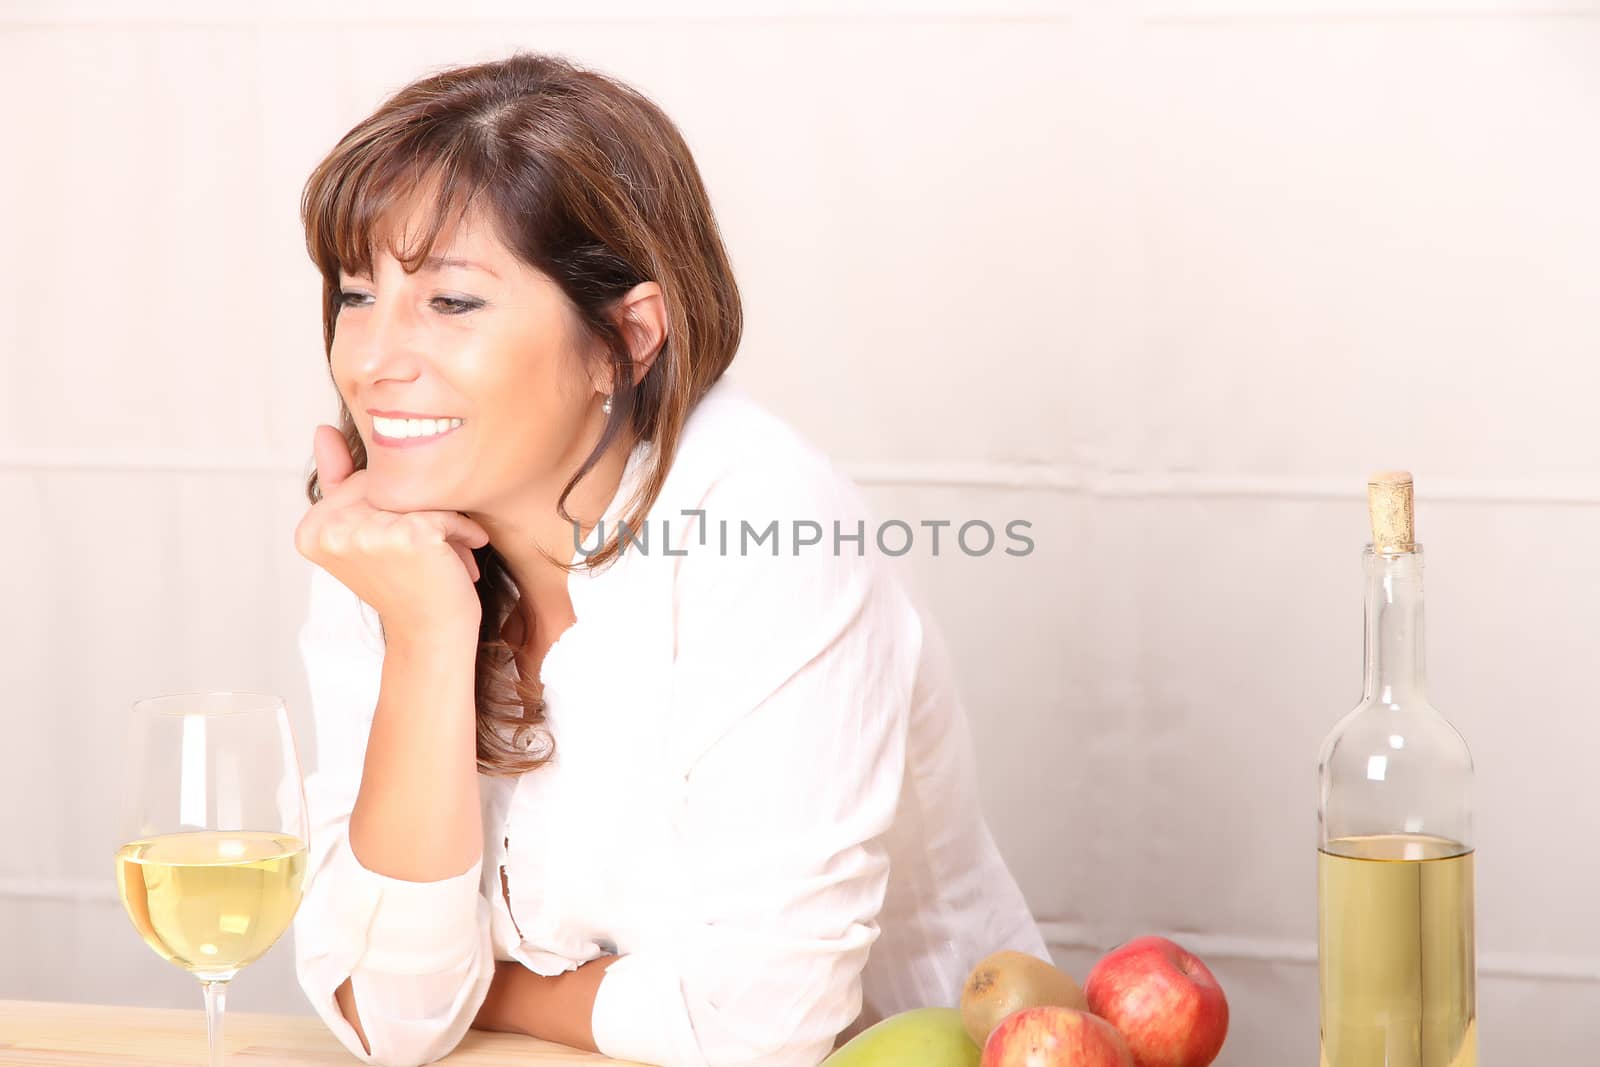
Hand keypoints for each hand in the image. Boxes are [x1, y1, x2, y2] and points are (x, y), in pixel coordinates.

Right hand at [294, 424, 489, 637]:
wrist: (431, 636)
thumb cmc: (404, 585)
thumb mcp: (365, 534)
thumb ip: (340, 483)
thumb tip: (323, 430)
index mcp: (311, 530)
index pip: (363, 486)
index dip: (393, 515)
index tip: (399, 553)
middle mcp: (331, 531)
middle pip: (392, 489)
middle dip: (419, 516)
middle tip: (427, 557)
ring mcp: (367, 533)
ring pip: (422, 498)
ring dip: (444, 525)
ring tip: (443, 559)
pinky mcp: (408, 536)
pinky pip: (447, 512)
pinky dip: (463, 533)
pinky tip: (459, 563)